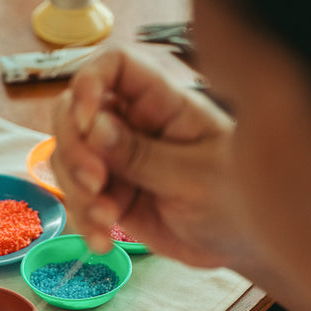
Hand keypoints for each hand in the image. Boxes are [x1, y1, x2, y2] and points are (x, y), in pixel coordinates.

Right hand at [51, 46, 249, 269]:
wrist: (241, 244)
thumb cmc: (237, 199)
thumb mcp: (194, 177)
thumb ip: (143, 155)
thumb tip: (94, 129)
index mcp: (164, 103)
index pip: (115, 65)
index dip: (89, 82)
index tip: (87, 121)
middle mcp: (134, 124)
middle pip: (74, 111)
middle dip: (74, 148)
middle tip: (93, 183)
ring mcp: (120, 159)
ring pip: (68, 158)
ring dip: (77, 191)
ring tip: (106, 221)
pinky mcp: (112, 193)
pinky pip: (78, 198)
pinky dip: (83, 220)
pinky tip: (103, 241)